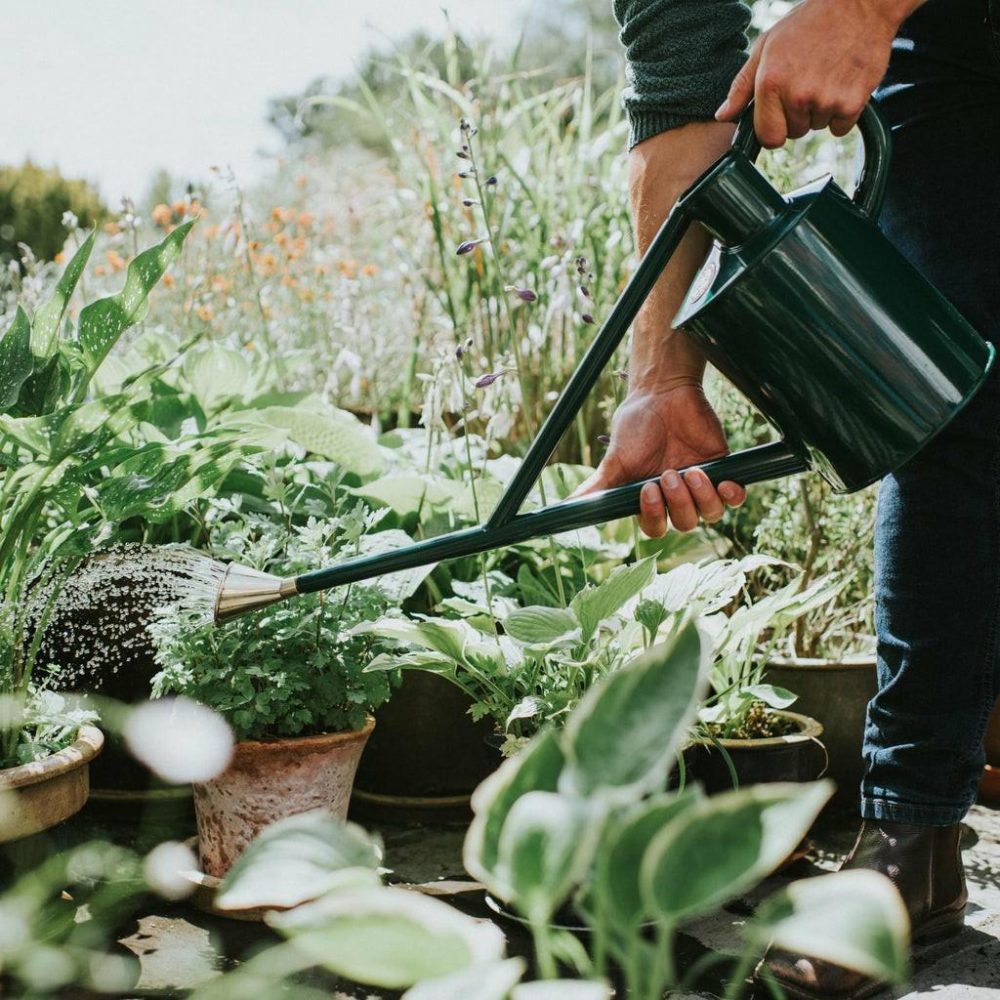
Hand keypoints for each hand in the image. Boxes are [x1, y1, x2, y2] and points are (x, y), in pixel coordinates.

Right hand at [574, 385, 745, 537]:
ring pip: (710, 514)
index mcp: (650, 499)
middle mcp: (676, 496)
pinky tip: (724, 483)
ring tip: (692, 471)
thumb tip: (566, 508)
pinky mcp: (722, 470)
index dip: (654, 516)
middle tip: (669, 473)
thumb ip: (595, 488)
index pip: (655, 528)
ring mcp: (701, 485)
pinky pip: (734, 499)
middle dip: (678, 503)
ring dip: (701, 497)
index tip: (648, 489)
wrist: (664, 393)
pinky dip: (732, 496)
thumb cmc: (636, 425)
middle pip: (684, 524)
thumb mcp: (613, 460)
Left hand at [715, 0, 917, 146]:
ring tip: (826, 76)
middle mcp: (797, 94)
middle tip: (808, 82)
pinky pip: (841, 127)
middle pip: (794, 133)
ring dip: (821, 110)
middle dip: (799, 115)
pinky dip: (843, 112)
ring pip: (818, 126)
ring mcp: (826, 99)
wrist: (859, 4)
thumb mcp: (767, 46)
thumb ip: (742, 86)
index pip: (768, 137)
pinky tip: (842, 83)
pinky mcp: (852, 102)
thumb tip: (723, 115)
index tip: (781, 116)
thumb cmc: (810, 23)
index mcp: (771, 83)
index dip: (774, 129)